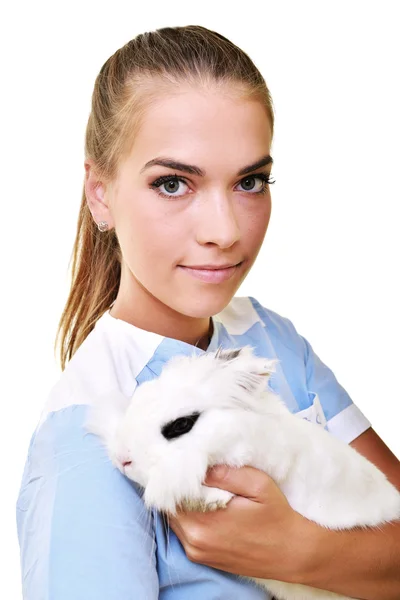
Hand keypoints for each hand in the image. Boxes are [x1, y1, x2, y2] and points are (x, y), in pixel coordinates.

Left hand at [168, 465, 307, 580]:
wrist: (293, 553)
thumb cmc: (277, 517)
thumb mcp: (258, 486)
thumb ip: (227, 474)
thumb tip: (200, 465)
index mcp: (203, 525)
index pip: (171, 495)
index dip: (177, 476)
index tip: (187, 461)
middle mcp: (194, 542)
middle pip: (170, 507)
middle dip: (179, 488)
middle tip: (195, 471)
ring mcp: (196, 552)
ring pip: (176, 518)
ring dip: (184, 502)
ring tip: (203, 487)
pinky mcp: (201, 557)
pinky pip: (184, 530)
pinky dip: (190, 516)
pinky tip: (208, 504)